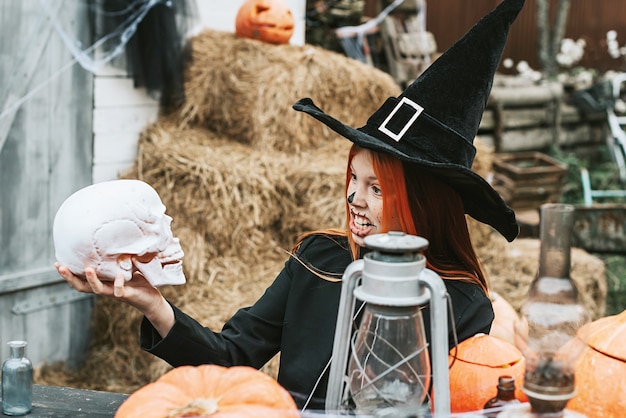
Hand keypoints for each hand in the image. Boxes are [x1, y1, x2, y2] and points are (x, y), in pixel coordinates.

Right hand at [56, 263, 174, 336]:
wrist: (151, 299)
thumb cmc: (137, 282)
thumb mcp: (127, 266)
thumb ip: (119, 257)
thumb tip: (116, 239)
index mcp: (102, 282)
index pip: (81, 279)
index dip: (68, 273)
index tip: (57, 263)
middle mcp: (105, 288)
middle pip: (82, 287)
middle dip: (70, 278)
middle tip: (60, 267)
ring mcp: (114, 293)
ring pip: (98, 290)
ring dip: (91, 280)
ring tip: (87, 269)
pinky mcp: (126, 295)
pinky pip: (119, 292)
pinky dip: (118, 284)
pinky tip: (119, 276)